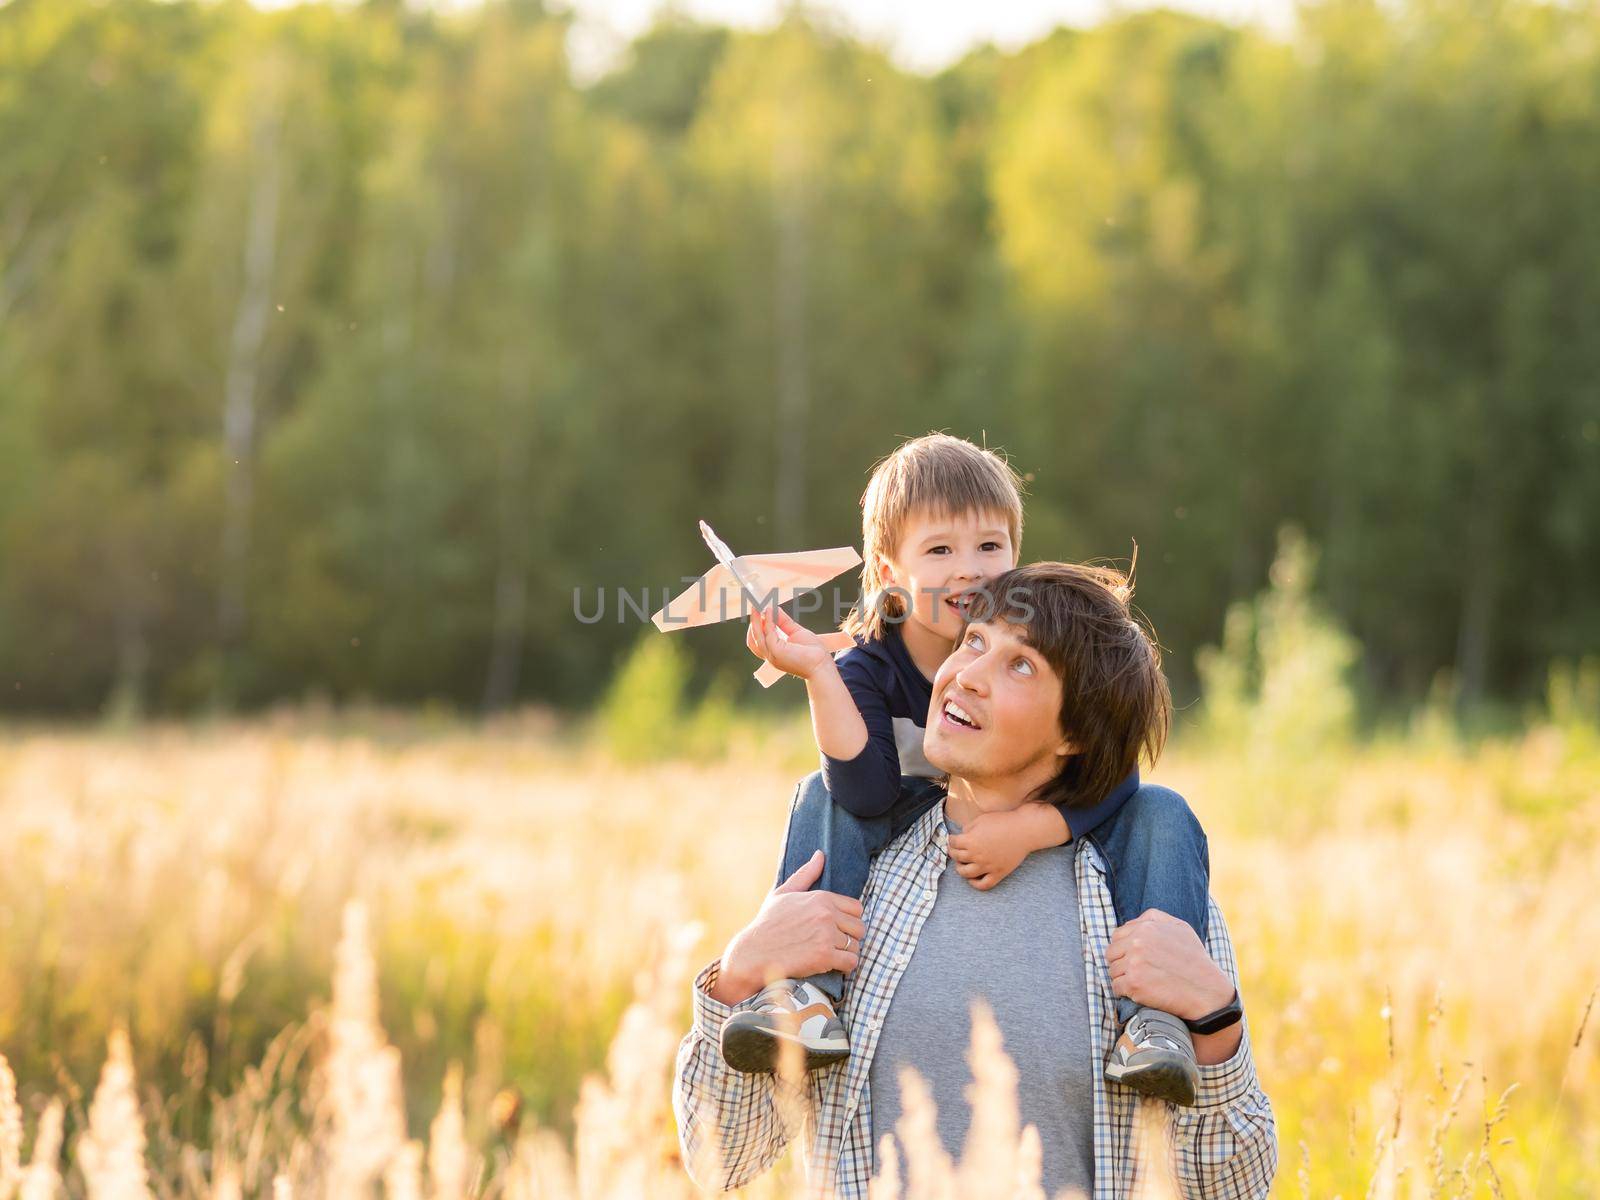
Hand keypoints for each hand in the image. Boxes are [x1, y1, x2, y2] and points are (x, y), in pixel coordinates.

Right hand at [711, 850, 865, 1005]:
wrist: (754, 952)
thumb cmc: (768, 923)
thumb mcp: (783, 893)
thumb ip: (806, 874)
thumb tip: (820, 854)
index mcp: (820, 898)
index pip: (856, 908)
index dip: (848, 920)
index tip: (836, 928)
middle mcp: (826, 914)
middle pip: (859, 928)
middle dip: (850, 937)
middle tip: (834, 944)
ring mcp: (826, 935)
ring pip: (856, 946)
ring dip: (846, 953)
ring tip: (831, 954)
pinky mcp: (824, 956)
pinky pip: (851, 962)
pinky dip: (845, 966)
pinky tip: (832, 965)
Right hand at [746, 606, 831, 679]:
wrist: (822, 665)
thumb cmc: (813, 653)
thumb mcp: (796, 632)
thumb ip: (784, 622)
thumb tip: (774, 608)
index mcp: (774, 654)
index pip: (757, 642)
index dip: (756, 628)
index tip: (759, 613)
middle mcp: (770, 657)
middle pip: (753, 640)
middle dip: (753, 622)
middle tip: (755, 606)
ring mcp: (772, 656)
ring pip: (757, 636)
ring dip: (756, 620)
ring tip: (759, 606)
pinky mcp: (777, 652)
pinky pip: (769, 633)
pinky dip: (768, 621)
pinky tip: (771, 611)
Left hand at [947, 810, 1032, 891]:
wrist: (1024, 830)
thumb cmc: (1003, 822)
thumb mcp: (981, 819)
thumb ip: (968, 828)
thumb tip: (962, 836)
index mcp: (971, 841)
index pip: (953, 843)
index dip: (951, 839)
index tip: (952, 838)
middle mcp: (977, 855)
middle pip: (957, 857)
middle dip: (953, 852)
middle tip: (954, 849)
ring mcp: (987, 866)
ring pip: (965, 873)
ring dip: (959, 868)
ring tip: (961, 863)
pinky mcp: (998, 873)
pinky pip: (983, 885)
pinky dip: (975, 884)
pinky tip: (972, 878)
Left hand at [1106, 909, 1234, 1022]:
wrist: (1206, 991)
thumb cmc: (1194, 961)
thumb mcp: (1180, 928)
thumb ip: (1154, 919)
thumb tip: (1132, 923)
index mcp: (1147, 925)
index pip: (1117, 936)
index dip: (1125, 949)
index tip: (1136, 959)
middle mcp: (1138, 940)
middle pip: (1111, 953)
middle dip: (1122, 963)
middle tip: (1138, 973)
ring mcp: (1135, 962)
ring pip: (1113, 971)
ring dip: (1124, 978)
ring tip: (1144, 982)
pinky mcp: (1134, 983)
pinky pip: (1116, 987)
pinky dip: (1125, 992)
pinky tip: (1141, 992)